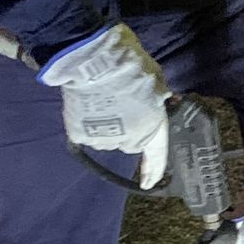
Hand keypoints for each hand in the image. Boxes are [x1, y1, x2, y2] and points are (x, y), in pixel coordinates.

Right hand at [38, 23, 171, 188]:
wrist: (94, 60)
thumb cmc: (129, 64)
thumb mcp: (156, 79)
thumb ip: (158, 97)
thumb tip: (161, 99)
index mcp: (154, 127)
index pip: (156, 156)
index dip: (153, 171)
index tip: (148, 183)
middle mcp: (131, 140)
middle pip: (129, 141)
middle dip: (127, 127)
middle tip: (119, 103)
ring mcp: (104, 140)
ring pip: (107, 136)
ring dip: (105, 123)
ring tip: (101, 99)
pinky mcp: (82, 136)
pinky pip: (85, 132)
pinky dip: (85, 122)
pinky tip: (85, 104)